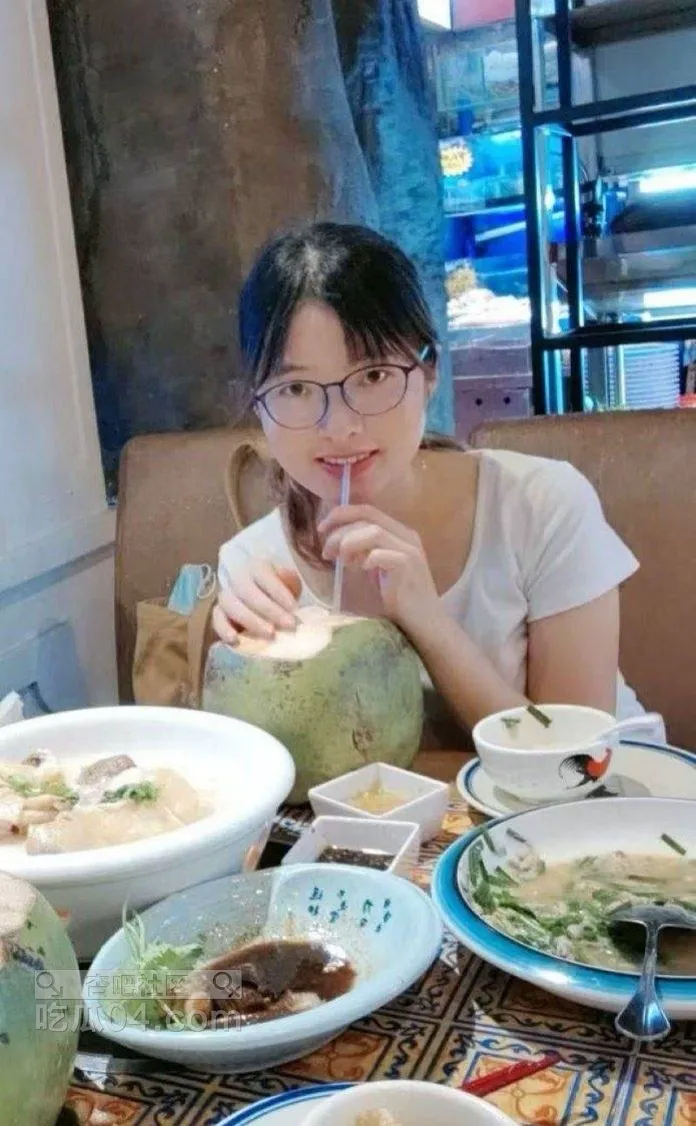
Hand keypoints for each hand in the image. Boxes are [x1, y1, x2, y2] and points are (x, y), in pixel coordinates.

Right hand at [213, 563, 301, 644]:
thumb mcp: (289, 584)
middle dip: (269, 609)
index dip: (278, 591)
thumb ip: (290, 581)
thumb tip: (289, 580)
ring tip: (270, 634)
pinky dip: (224, 630)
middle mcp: (238, 579)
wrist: (264, 605)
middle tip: (288, 624)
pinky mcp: (219, 614)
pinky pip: (216, 620)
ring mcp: (226, 596)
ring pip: (231, 605)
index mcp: (257, 568)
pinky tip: (235, 640)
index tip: (294, 608)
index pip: (264, 575)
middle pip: (247, 591)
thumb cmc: (279, 594)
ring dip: (251, 620)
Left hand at [318, 504, 439, 633]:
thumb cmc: (400, 599)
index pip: (366, 510)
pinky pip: (380, 554)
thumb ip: (363, 551)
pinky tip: (362, 570)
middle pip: (366, 516)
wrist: (425, 623)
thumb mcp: (377, 568)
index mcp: (400, 533)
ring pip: (373, 532)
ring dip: (349, 543)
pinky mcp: (407, 566)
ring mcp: (409, 550)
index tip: (322, 530)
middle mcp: (406, 536)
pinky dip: (366, 559)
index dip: (340, 514)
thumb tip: (336, 542)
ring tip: (342, 561)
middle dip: (339, 531)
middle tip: (326, 552)